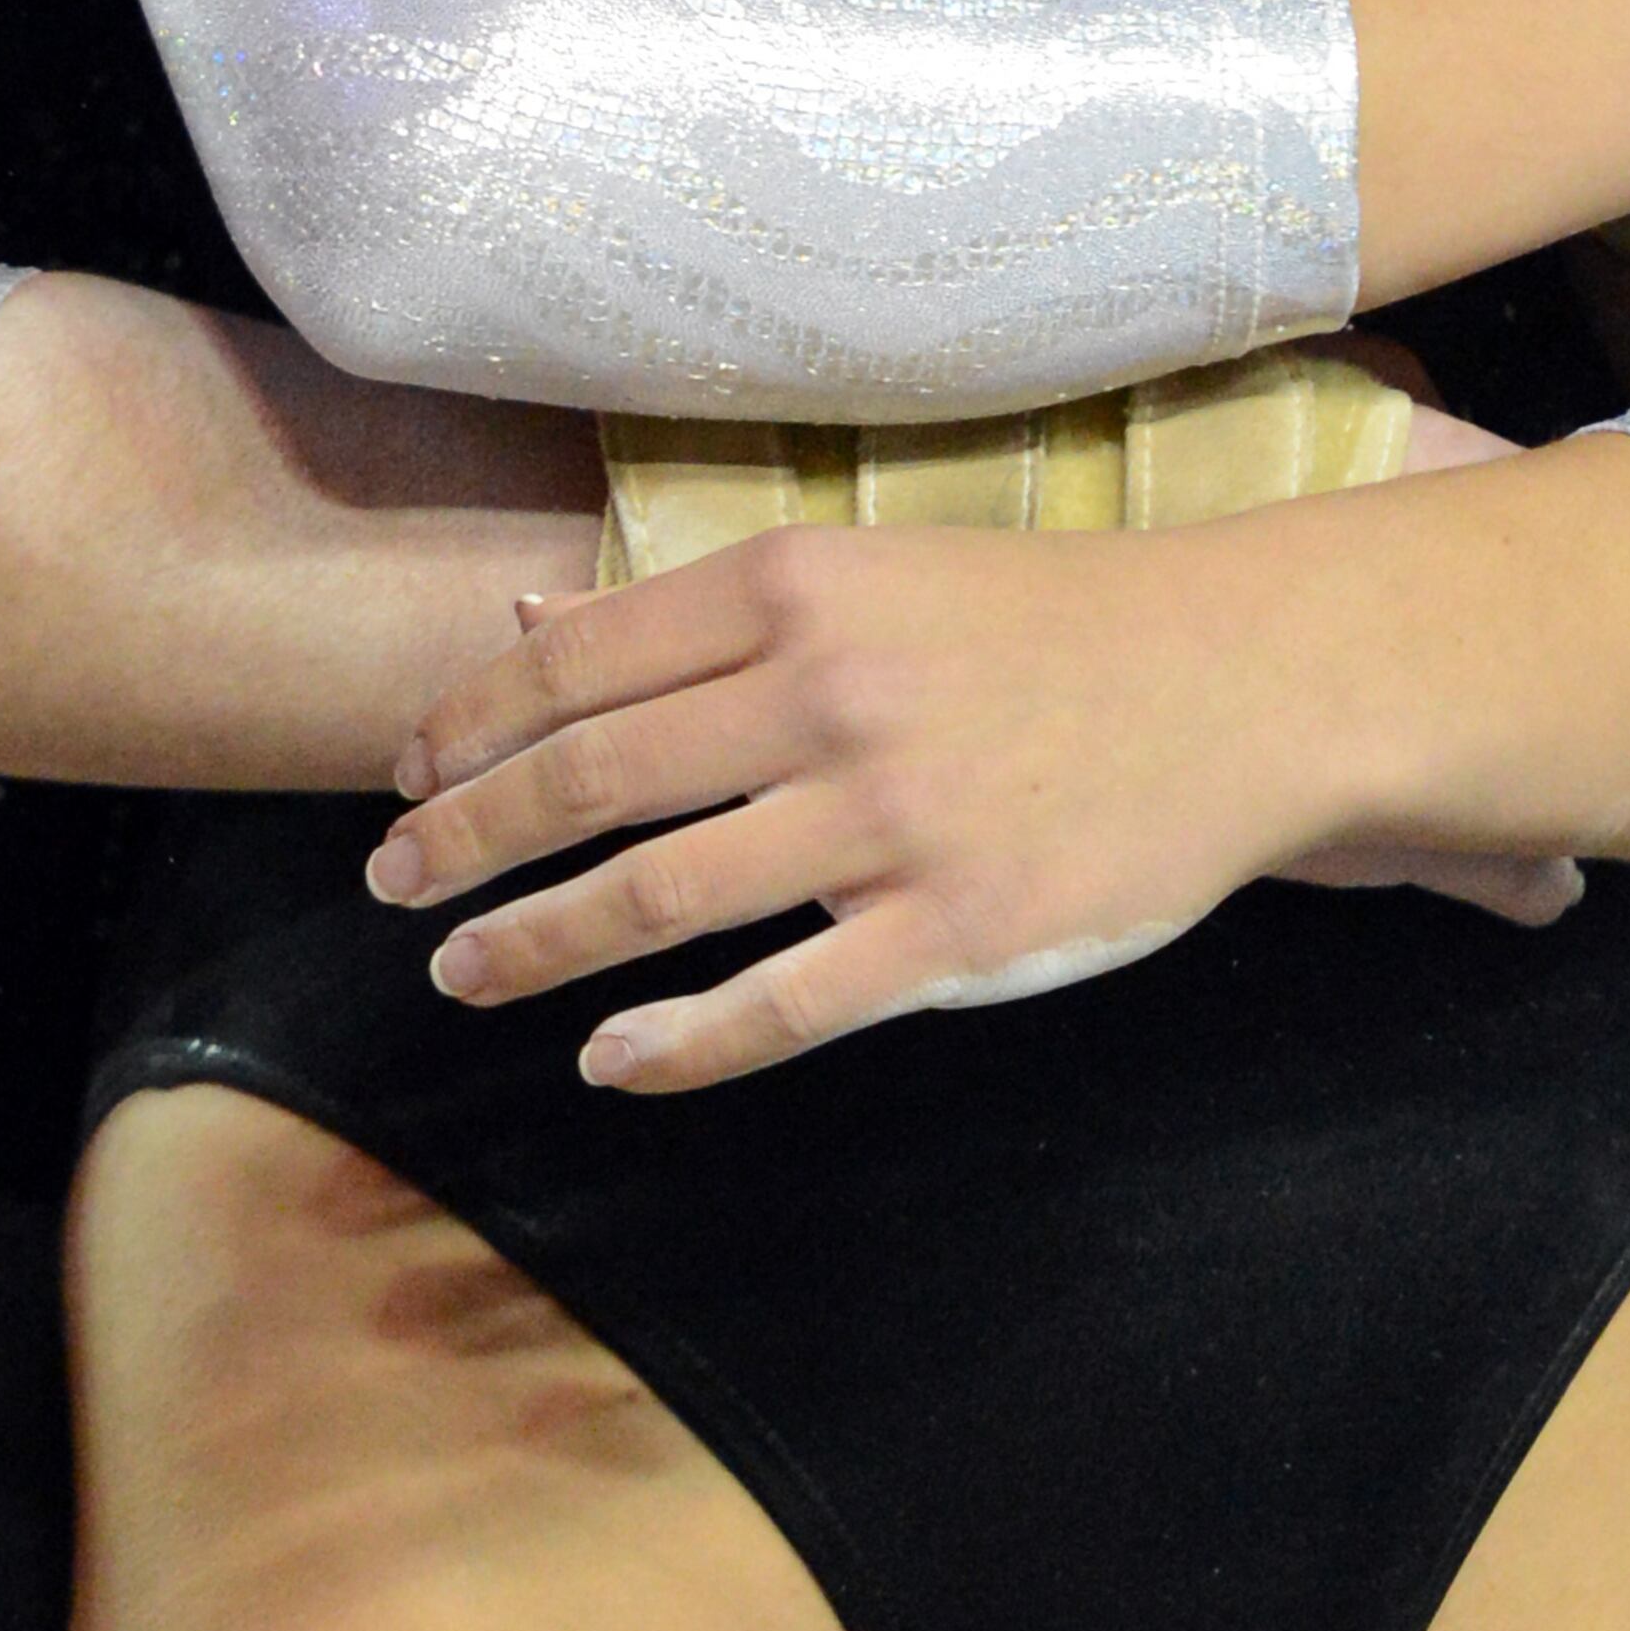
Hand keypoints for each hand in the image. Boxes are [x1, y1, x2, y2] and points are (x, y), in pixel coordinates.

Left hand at [368, 403, 1580, 1099]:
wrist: (1240, 684)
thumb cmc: (1040, 626)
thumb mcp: (867, 572)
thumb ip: (695, 607)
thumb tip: (524, 617)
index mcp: (797, 590)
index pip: (576, 663)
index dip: (466, 726)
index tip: (403, 776)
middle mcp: (828, 697)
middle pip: (589, 780)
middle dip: (463, 840)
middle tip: (389, 884)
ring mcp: (891, 823)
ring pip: (660, 898)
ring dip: (536, 943)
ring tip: (464, 970)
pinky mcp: (957, 933)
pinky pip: (783, 1006)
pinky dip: (678, 1043)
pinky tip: (610, 1058)